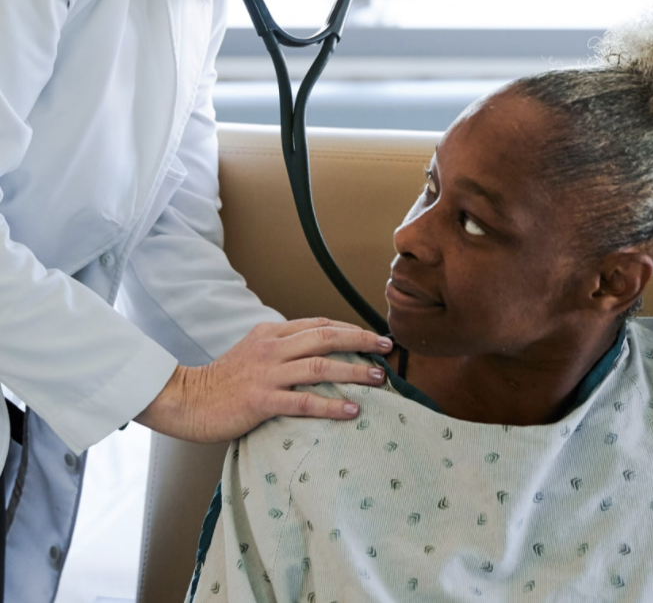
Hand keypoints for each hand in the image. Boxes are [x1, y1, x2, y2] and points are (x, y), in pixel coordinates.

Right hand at [136, 318, 390, 442]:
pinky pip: (303, 402)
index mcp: (270, 334)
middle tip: (388, 348)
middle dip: (362, 341)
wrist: (183, 400)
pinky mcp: (260, 401)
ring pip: (320, 367)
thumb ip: (282, 348)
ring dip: (355, 372)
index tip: (374, 337)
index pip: (318, 324)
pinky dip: (331, 405)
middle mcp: (271, 349)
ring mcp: (266, 375)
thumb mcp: (252, 353)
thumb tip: (318, 351)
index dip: (350, 329)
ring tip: (379, 379)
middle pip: (326, 338)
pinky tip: (352, 410)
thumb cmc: (221, 382)